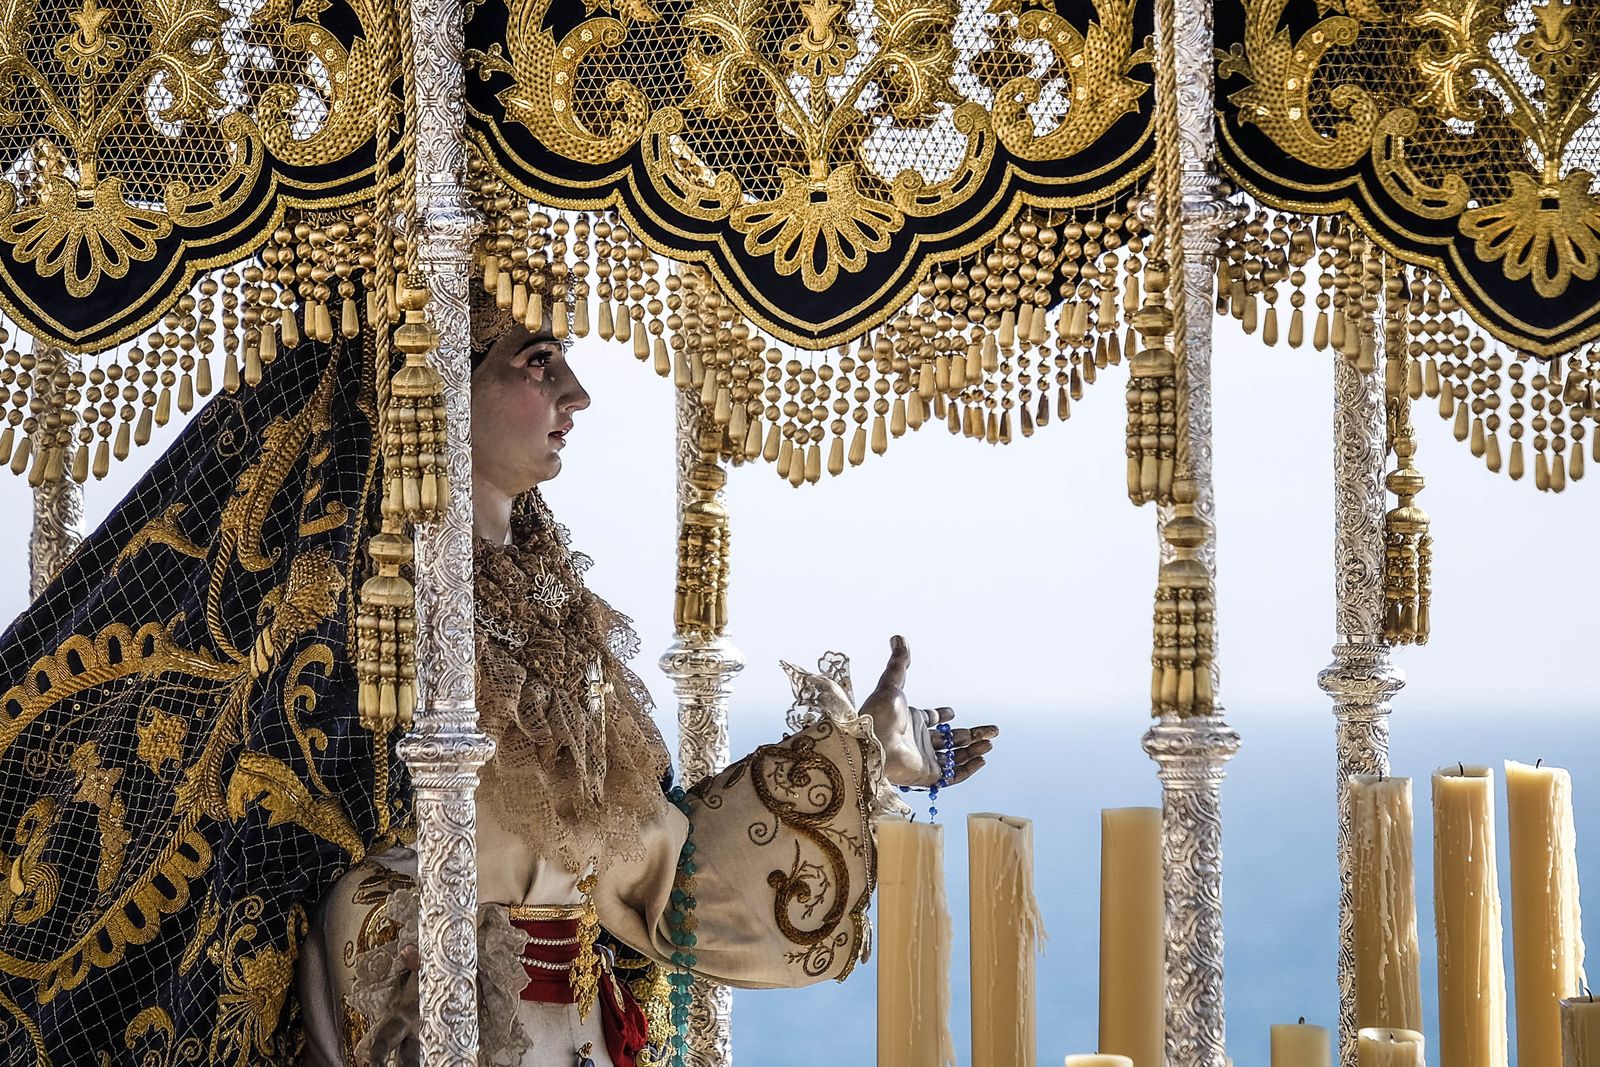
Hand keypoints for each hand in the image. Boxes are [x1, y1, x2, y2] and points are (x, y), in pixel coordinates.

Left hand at [858, 635, 997, 787]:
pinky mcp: (927, 776)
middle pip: (950, 739)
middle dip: (972, 735)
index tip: (952, 712)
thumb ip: (899, 663)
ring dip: (974, 750)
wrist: (872, 744)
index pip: (930, 720)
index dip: (942, 716)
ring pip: (955, 757)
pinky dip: (968, 769)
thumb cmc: (879, 714)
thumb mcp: (891, 683)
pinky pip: (952, 776)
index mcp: (910, 720)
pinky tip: (982, 758)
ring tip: (990, 742)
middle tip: (993, 731)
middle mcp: (918, 740)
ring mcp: (923, 759)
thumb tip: (898, 637)